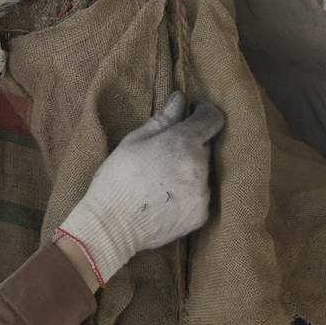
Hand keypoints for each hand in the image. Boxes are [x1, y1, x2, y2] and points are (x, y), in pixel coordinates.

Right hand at [57, 92, 223, 287]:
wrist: (113, 225)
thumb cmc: (117, 178)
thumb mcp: (133, 142)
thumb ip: (162, 119)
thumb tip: (180, 99)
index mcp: (184, 142)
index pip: (212, 119)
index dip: (204, 113)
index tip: (193, 114)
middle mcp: (200, 166)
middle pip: (204, 147)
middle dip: (190, 146)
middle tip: (164, 155)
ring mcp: (203, 192)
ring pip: (203, 172)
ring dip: (189, 171)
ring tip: (162, 181)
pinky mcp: (201, 214)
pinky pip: (200, 195)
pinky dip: (188, 194)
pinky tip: (165, 198)